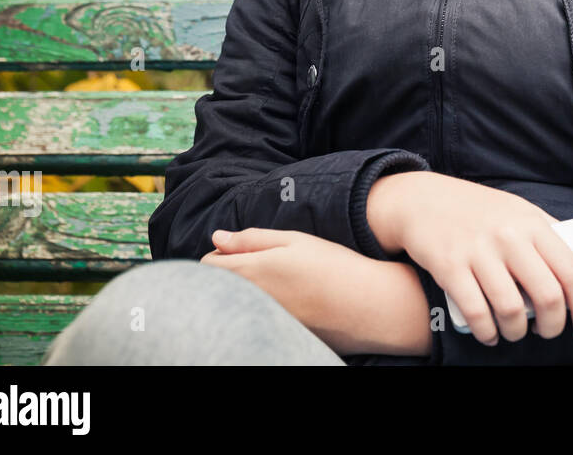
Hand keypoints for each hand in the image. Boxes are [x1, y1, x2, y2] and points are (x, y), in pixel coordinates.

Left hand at [200, 228, 429, 355]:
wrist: (367, 306)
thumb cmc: (333, 266)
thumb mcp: (294, 240)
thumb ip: (250, 239)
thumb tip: (217, 237)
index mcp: (249, 271)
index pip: (206, 265)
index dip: (219, 254)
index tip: (238, 251)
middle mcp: (247, 301)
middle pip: (214, 288)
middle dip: (225, 275)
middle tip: (259, 267)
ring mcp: (259, 322)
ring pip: (233, 306)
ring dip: (242, 294)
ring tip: (277, 285)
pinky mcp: (273, 335)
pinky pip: (252, 321)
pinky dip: (258, 312)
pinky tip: (289, 304)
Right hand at [369, 171, 572, 346]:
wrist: (423, 200)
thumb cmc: (477, 211)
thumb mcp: (518, 211)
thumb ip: (546, 236)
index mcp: (533, 223)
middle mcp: (509, 236)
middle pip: (548, 296)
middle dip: (552, 326)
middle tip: (547, 332)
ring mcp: (479, 251)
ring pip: (512, 310)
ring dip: (517, 331)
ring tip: (514, 332)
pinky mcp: (450, 266)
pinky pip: (476, 313)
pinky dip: (487, 332)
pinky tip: (490, 334)